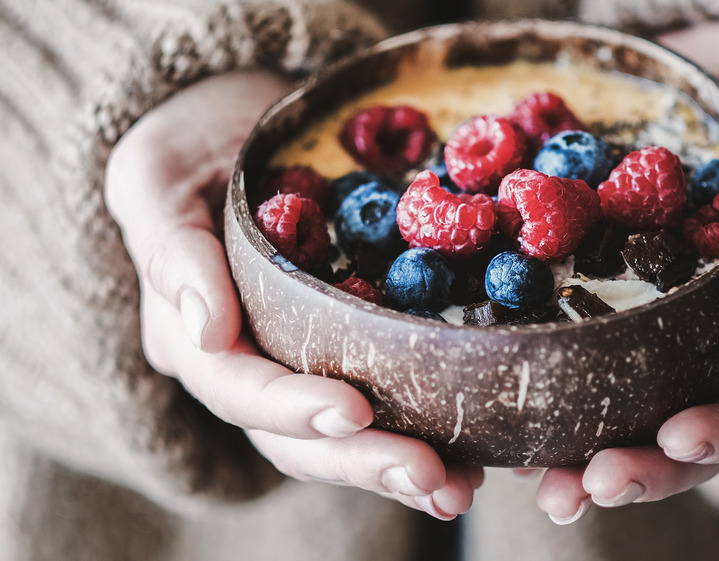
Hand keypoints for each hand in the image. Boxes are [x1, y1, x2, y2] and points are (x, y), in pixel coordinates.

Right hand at [104, 70, 481, 519]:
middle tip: (428, 476)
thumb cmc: (192, 144)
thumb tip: (205, 330)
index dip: (290, 407)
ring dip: (397, 466)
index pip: (236, 387)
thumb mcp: (159, 173)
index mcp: (193, 335)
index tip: (352, 411)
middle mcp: (248, 366)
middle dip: (361, 461)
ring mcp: (299, 364)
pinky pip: (383, 402)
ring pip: (341, 439)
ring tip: (458, 489)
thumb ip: (172, 246)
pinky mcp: (349, 349)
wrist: (239, 130)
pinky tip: (473, 457)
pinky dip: (424, 431)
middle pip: (295, 436)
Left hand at [535, 23, 718, 522]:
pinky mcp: (597, 294)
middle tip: (585, 488)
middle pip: (681, 431)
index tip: (678, 437)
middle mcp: (710, 343)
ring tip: (536, 480)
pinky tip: (505, 413)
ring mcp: (652, 325)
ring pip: (620, 407)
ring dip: (579, 454)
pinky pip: (568, 349)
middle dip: (639, 468)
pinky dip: (541, 386)